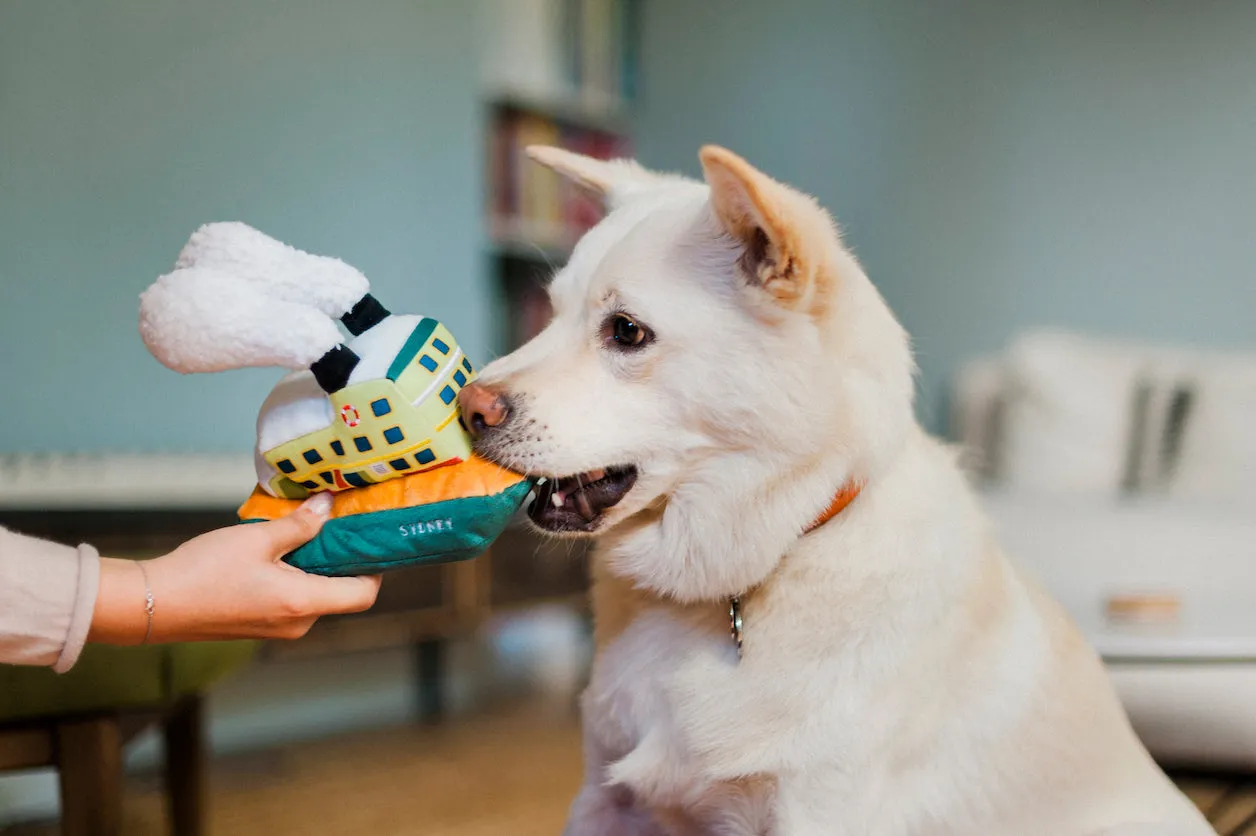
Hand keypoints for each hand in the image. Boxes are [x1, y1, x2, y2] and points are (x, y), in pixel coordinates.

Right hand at [88, 492, 380, 644]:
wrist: (152, 604)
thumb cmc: (203, 571)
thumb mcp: (257, 538)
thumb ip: (299, 525)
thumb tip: (328, 507)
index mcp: (302, 603)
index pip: (364, 594)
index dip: (375, 567)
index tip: (369, 539)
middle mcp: (297, 624)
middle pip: (341, 593)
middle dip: (340, 560)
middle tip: (335, 524)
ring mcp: (279, 630)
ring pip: (315, 595)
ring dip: (314, 566)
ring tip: (300, 532)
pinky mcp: (261, 627)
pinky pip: (292, 601)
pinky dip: (294, 577)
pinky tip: (276, 552)